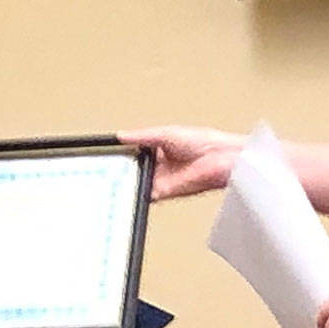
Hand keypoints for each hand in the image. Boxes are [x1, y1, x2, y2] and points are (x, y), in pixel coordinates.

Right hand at [116, 125, 243, 199]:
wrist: (221, 158)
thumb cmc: (206, 143)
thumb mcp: (166, 133)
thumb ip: (143, 136)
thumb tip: (122, 135)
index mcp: (161, 149)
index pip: (135, 153)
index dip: (122, 154)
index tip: (108, 154)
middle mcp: (161, 166)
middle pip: (135, 170)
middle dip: (122, 170)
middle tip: (107, 168)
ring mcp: (163, 180)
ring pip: (138, 183)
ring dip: (128, 183)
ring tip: (113, 179)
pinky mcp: (167, 192)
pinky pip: (147, 194)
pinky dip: (137, 194)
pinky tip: (128, 189)